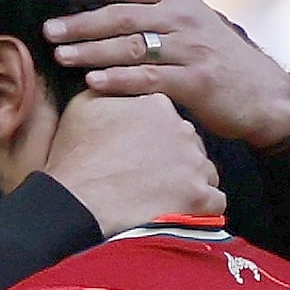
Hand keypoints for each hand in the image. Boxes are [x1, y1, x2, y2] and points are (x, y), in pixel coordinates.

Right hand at [40, 83, 224, 235]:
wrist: (76, 203)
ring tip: (161, 196)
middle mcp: (182, 129)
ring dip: (188, 182)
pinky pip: (214, 200)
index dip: (154, 136)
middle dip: (173, 158)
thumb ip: (107, 89)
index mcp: (157, 105)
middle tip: (146, 175)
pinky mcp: (199, 196)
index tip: (139, 150)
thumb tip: (110, 79)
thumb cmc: (76, 159)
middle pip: (188, 143)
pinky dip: (200, 207)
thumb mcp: (82, 108)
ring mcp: (194, 164)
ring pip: (204, 171)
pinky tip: (180, 210)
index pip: (168, 117)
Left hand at [53, 0, 289, 149]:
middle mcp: (183, 20)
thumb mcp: (194, 10)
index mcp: (178, 0)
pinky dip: (119, 80)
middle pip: (124, 16)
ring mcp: (190, 50)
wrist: (264, 94)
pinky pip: (150, 79)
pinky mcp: (195, 82)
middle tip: (49, 30)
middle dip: (83, 22)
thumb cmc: (219, 53)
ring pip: (132, 47)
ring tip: (61, 56)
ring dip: (93, 52)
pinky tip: (93, 83)